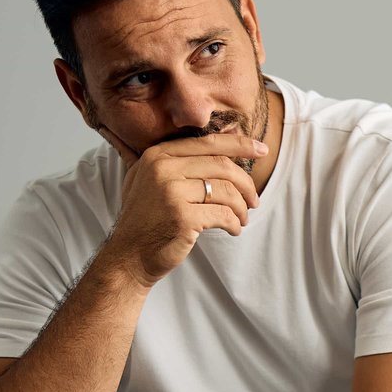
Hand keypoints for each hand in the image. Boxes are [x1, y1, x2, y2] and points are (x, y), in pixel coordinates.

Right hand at [96, 129, 266, 286]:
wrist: (129, 255)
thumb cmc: (146, 219)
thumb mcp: (149, 179)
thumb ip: (175, 159)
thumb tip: (220, 136)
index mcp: (157, 155)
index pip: (208, 143)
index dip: (240, 144)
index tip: (262, 149)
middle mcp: (162, 168)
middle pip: (222, 166)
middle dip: (246, 184)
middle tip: (254, 200)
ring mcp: (171, 192)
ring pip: (226, 191)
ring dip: (241, 207)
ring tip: (242, 219)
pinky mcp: (182, 217)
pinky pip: (223, 214)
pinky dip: (234, 223)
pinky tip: (234, 229)